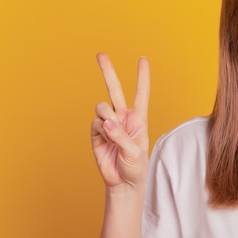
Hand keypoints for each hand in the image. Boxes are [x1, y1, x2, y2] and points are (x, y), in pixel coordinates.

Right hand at [91, 53, 150, 188]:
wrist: (122, 183)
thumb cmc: (135, 167)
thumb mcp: (134, 152)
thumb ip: (120, 135)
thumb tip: (106, 121)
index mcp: (138, 119)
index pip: (141, 93)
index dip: (142, 76)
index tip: (143, 59)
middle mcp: (122, 117)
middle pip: (114, 90)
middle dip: (108, 71)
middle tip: (100, 54)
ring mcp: (108, 124)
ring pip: (102, 108)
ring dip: (105, 116)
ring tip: (111, 132)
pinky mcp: (96, 133)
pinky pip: (94, 124)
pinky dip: (99, 131)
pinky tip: (104, 141)